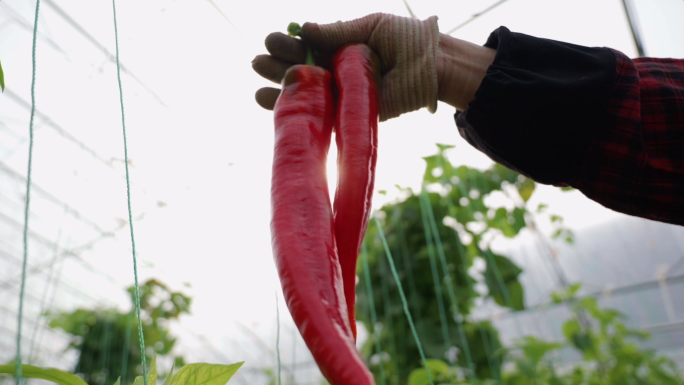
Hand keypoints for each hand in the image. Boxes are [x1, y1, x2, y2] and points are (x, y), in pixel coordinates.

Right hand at [252, 13, 439, 120]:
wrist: (433, 66)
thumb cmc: (407, 40)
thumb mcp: (370, 27)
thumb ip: (337, 31)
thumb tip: (304, 29)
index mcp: (341, 47)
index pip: (307, 46)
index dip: (288, 44)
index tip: (271, 40)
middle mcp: (338, 70)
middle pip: (301, 70)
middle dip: (278, 66)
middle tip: (258, 63)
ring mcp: (343, 93)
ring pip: (306, 93)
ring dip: (281, 90)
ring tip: (258, 87)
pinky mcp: (351, 113)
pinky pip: (322, 114)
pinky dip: (300, 111)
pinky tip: (277, 106)